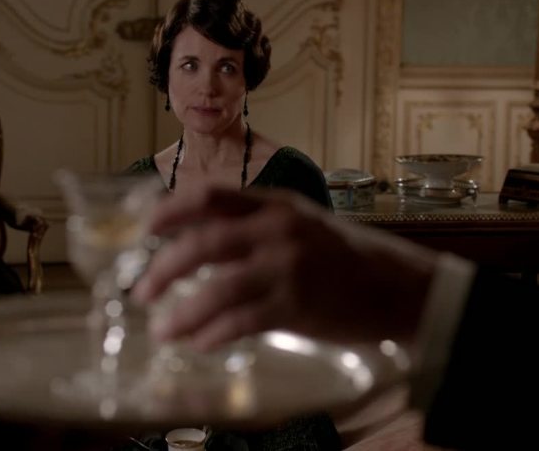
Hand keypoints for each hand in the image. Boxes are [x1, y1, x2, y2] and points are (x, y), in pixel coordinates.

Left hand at [132, 186, 439, 349]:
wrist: (397, 287)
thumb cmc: (343, 257)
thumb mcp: (301, 224)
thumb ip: (255, 226)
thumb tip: (197, 240)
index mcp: (276, 204)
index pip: (211, 196)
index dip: (170, 210)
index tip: (144, 229)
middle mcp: (279, 231)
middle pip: (204, 243)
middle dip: (163, 269)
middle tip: (141, 292)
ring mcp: (288, 269)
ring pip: (217, 289)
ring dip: (182, 313)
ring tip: (162, 331)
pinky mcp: (296, 307)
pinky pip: (241, 322)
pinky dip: (213, 335)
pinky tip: (199, 343)